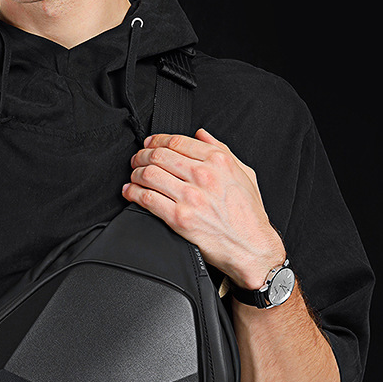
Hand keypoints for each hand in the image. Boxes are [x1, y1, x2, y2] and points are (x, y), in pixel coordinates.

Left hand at [122, 129, 284, 288]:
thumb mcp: (244, 173)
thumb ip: (222, 150)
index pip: (177, 141)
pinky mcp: (179, 217)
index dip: (157, 140)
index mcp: (218, 161)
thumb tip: (201, 134)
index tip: (149, 144)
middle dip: (142, 156)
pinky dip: (134, 193)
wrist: (251, 247)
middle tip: (137, 160)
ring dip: (135, 173)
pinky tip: (131, 192)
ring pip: (150, 174)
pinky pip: (147, 199)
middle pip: (159, 156)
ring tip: (133, 176)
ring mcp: (190, 197)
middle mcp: (203, 176)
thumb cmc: (249, 214)